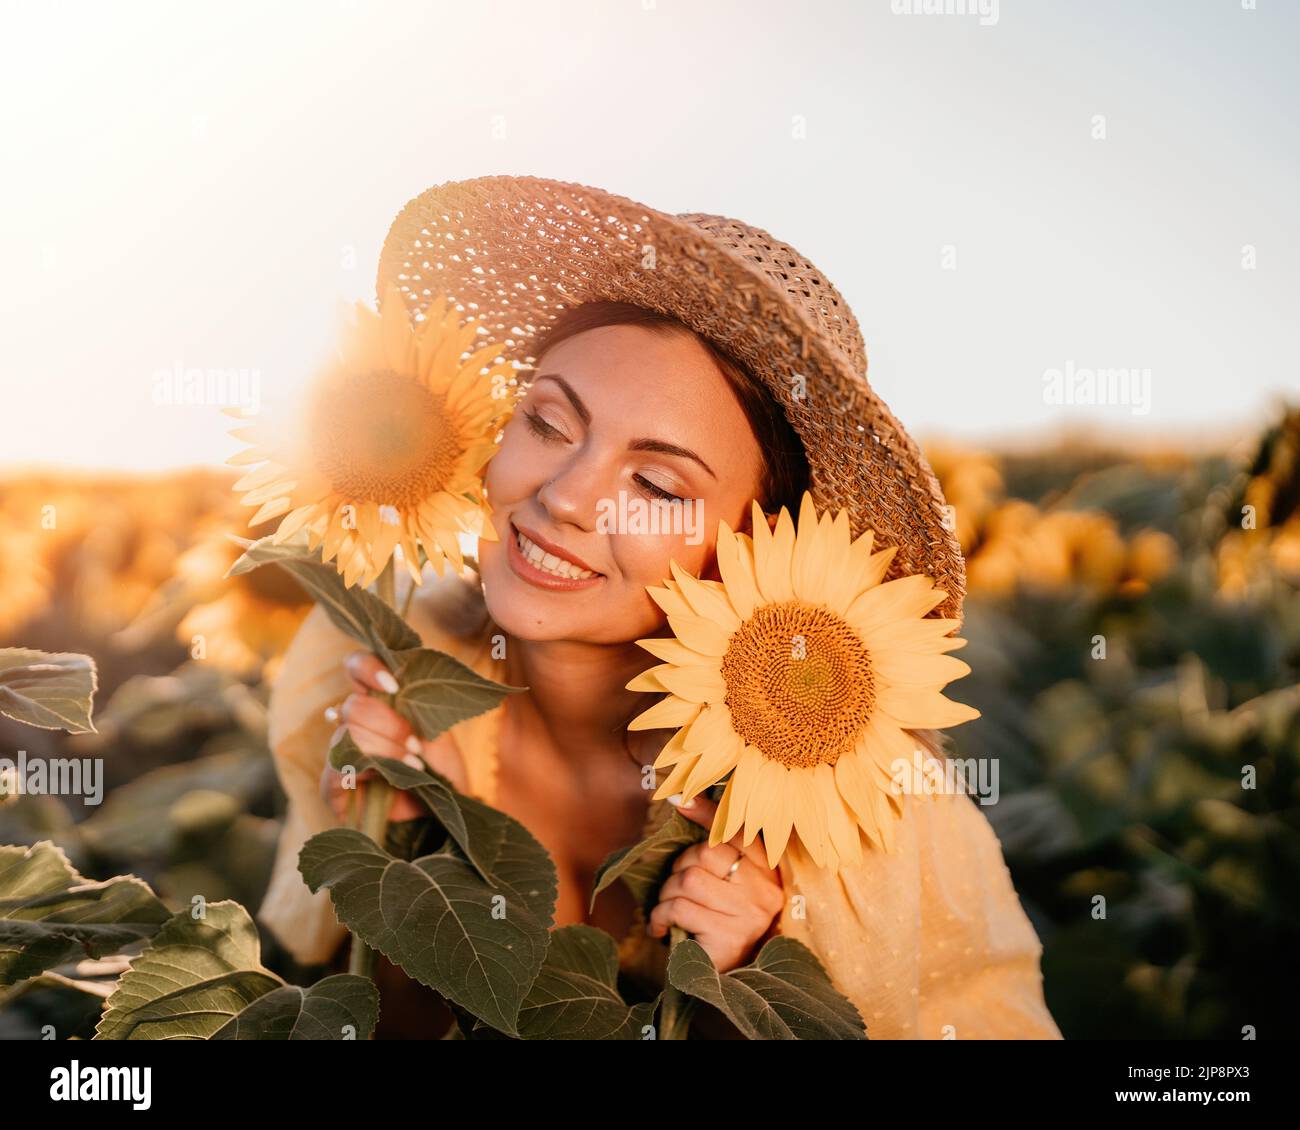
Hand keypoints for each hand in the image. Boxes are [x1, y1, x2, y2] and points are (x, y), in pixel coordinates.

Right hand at [319, 650, 468, 823]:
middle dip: (389, 724)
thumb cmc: (441, 768)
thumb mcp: (436, 729)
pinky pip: (337, 768)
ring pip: (347, 734)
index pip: (356, 667)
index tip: (394, 685)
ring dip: (386, 747)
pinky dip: (371, 767)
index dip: (368, 668)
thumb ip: (414, 703)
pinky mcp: (333, 788)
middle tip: (415, 744)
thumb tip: (396, 681)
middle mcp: (353, 724)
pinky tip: (396, 774)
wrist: (448, 813)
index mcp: (378, 701)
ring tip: (414, 762)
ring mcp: (340, 755)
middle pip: (353, 706)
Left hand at [647, 791, 784, 972]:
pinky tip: (662, 928)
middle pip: (706, 853)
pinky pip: (679, 908)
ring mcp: (749, 916)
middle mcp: (766, 893)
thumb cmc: (721, 926)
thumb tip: (680, 797)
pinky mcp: (728, 938)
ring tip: (669, 909)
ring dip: (667, 894)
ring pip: (689, 879)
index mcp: (771, 874)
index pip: (738, 832)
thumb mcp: (725, 886)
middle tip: (676, 889)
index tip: (679, 801)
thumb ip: (713, 845)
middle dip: (679, 868)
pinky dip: (660, 916)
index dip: (707, 814)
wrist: (726, 986)